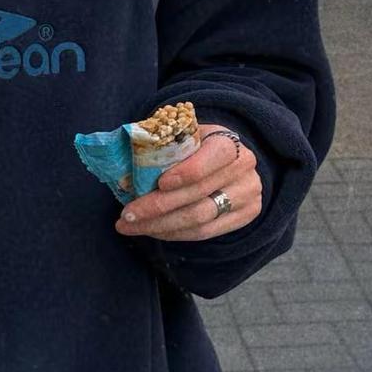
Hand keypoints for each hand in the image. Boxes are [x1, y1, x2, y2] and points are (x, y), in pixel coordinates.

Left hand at [114, 122, 262, 240]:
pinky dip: (174, 233)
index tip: (159, 183)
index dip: (186, 172)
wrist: (227, 161)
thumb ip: (160, 144)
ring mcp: (248, 194)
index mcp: (228, 142)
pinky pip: (205, 232)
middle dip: (158, 207)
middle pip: (199, 194)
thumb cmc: (195, 147)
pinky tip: (151, 230)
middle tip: (127, 215)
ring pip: (200, 218)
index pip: (212, 157)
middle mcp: (243, 168)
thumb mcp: (182, 137)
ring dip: (160, 225)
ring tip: (131, 226)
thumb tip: (123, 162)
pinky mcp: (245, 216)